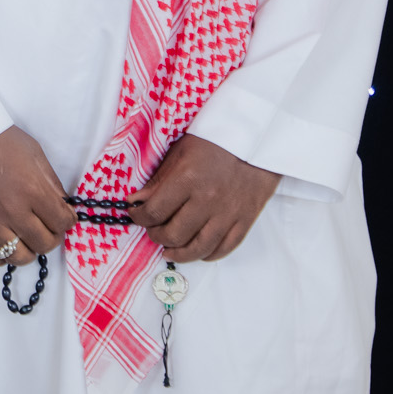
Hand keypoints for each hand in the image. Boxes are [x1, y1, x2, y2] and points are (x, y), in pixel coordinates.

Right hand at [0, 126, 75, 266]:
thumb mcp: (33, 151)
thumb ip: (50, 180)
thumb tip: (62, 203)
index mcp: (32, 189)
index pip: (62, 222)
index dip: (68, 220)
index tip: (64, 215)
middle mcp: (14, 210)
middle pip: (45, 243)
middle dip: (52, 237)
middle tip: (48, 227)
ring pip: (19, 256)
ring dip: (29, 250)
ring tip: (27, 238)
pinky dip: (1, 257)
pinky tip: (6, 246)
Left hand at [127, 133, 280, 262]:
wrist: (256, 139)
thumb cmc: (214, 142)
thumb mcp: (180, 152)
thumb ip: (158, 180)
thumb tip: (137, 201)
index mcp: (187, 179)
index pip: (155, 211)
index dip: (139, 217)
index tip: (136, 215)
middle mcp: (207, 199)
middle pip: (174, 234)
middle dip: (156, 236)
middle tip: (153, 231)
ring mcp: (228, 213)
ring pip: (198, 248)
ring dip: (179, 253)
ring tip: (169, 249)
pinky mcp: (245, 220)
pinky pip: (224, 248)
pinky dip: (207, 255)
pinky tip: (197, 250)